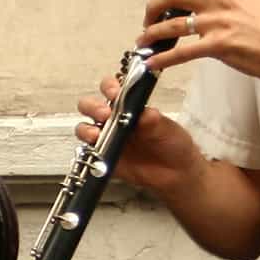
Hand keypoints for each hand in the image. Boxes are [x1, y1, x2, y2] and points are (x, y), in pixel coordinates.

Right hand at [76, 74, 199, 190]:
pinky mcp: (103, 158)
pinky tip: (97, 151)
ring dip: (86, 129)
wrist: (176, 172)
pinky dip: (88, 150)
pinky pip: (88, 152)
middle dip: (93, 107)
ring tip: (96, 134)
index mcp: (128, 106)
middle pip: (89, 106)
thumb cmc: (172, 143)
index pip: (110, 89)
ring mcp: (106, 138)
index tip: (114, 93)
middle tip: (105, 114)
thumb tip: (143, 113)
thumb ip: (152, 120)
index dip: (108, 87)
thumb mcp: (166, 127)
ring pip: (83, 128)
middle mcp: (113, 119)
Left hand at [133, 0, 259, 83]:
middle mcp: (219, 0)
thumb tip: (201, 1)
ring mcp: (217, 22)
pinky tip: (153, 62)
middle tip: (147, 19)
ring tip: (143, 41)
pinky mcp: (218, 45)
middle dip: (152, 7)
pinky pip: (181, 52)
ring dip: (151, 33)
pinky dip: (162, 58)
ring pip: (171, 24)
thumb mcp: (248, 1)